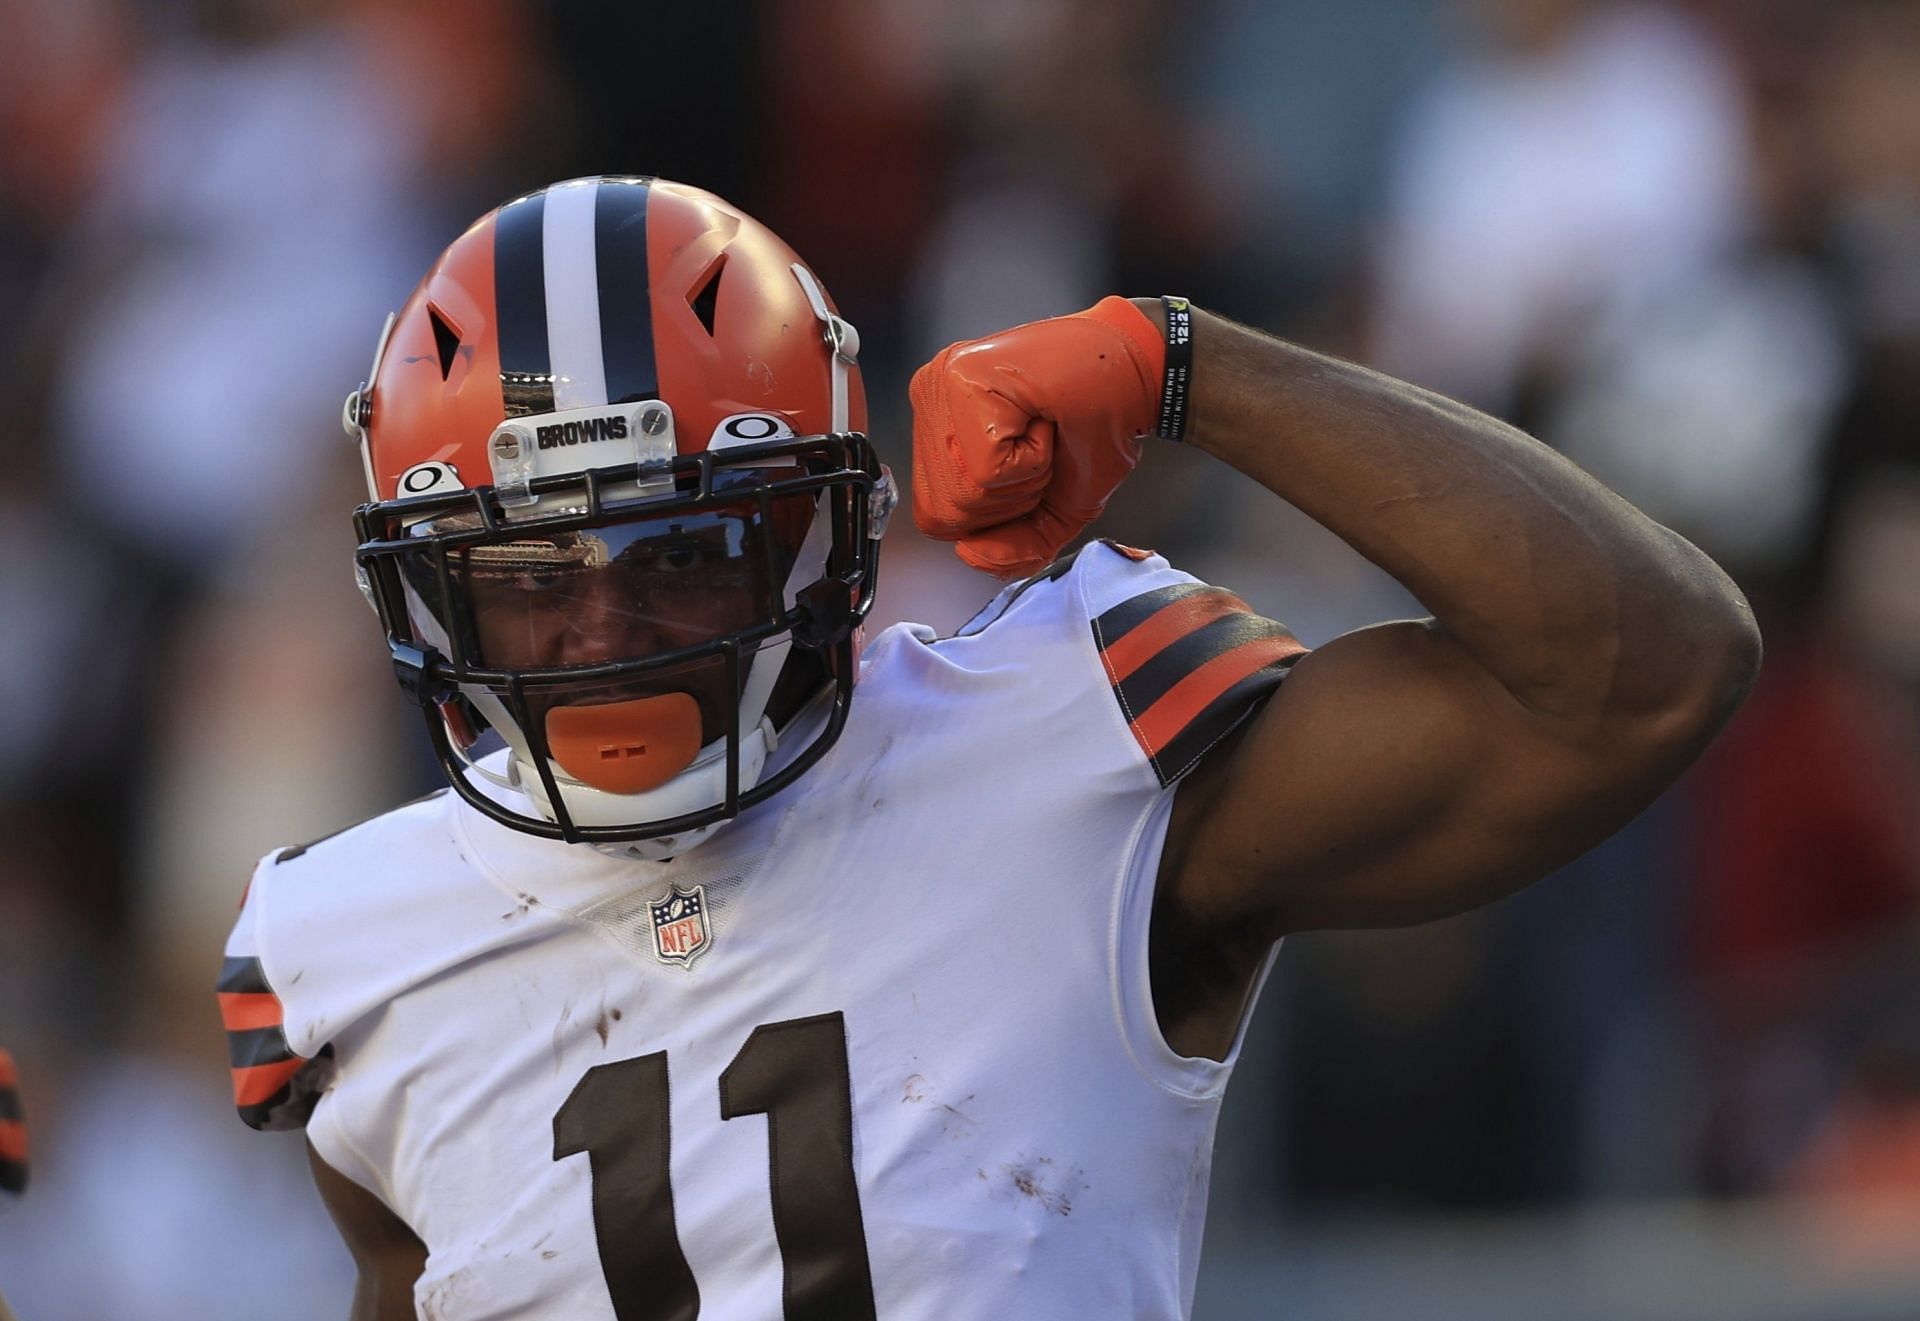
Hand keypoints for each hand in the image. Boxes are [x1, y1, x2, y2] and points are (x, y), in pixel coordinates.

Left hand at [910, 296, 1163, 576]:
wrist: (1136, 373)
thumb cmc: (1094, 429)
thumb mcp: (1050, 513)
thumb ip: (1010, 549)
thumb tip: (968, 553)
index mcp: (939, 430)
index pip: (938, 518)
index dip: (996, 516)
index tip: (1031, 469)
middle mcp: (929, 402)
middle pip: (944, 513)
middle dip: (1009, 502)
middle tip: (1040, 451)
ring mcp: (940, 387)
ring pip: (964, 493)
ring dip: (1024, 479)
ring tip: (1042, 433)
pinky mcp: (962, 379)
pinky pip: (988, 468)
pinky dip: (1033, 458)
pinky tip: (1043, 419)